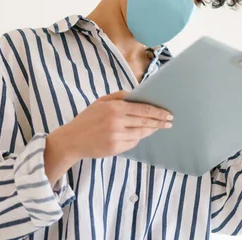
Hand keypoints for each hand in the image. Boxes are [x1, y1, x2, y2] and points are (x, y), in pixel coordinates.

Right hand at [44, 91, 171, 184]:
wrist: (72, 140)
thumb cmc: (87, 119)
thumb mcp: (101, 102)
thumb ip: (119, 96)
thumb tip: (137, 94)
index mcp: (115, 107)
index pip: (143, 108)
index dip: (158, 111)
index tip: (168, 113)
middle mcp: (117, 121)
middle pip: (146, 121)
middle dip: (160, 122)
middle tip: (170, 122)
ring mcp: (117, 136)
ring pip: (141, 133)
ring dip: (152, 130)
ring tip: (159, 127)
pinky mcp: (116, 148)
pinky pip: (133, 142)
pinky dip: (138, 138)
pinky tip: (141, 135)